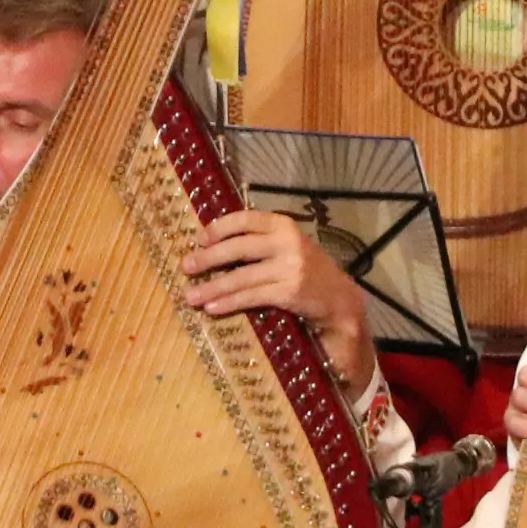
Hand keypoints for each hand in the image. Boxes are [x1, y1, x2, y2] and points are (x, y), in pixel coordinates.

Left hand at [181, 208, 373, 397]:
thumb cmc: (308, 271)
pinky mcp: (289, 291)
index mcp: (283, 225)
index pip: (244, 219)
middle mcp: (287, 242)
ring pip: (241, 276)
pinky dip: (229, 302)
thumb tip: (215, 245)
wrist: (340, 300)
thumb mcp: (289, 247)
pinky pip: (251, 296)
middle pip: (238, 247)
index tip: (199, 238)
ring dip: (212, 287)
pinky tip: (212, 308)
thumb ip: (262, 242)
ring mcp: (289, 267)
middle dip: (208, 258)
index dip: (218, 228)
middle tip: (186, 266)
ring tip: (190, 295)